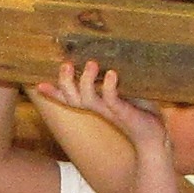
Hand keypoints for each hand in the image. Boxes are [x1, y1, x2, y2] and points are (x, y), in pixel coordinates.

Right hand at [37, 56, 167, 149]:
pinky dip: (110, 87)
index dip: (53, 93)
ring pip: (87, 99)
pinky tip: (111, 74)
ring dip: (86, 81)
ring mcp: (110, 111)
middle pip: (72, 97)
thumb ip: (116, 80)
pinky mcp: (124, 113)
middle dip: (65, 82)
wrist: (155, 135)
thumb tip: (113, 57)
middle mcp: (98, 107)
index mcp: (96, 103)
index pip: (69, 98)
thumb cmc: (141, 111)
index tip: (38, 85)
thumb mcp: (127, 92)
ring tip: (91, 64)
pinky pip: (112, 100)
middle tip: (65, 65)